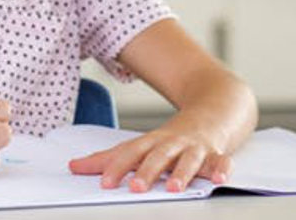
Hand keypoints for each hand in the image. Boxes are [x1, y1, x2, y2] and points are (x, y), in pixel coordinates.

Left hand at [67, 126, 231, 192]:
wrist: (216, 106)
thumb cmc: (174, 136)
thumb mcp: (142, 144)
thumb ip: (110, 158)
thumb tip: (73, 166)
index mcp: (152, 142)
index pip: (131, 153)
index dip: (117, 167)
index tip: (105, 183)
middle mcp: (173, 143)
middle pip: (158, 156)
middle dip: (148, 171)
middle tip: (136, 187)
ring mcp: (196, 148)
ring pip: (189, 160)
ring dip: (182, 173)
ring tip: (173, 188)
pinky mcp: (217, 153)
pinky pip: (221, 161)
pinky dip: (222, 168)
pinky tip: (220, 178)